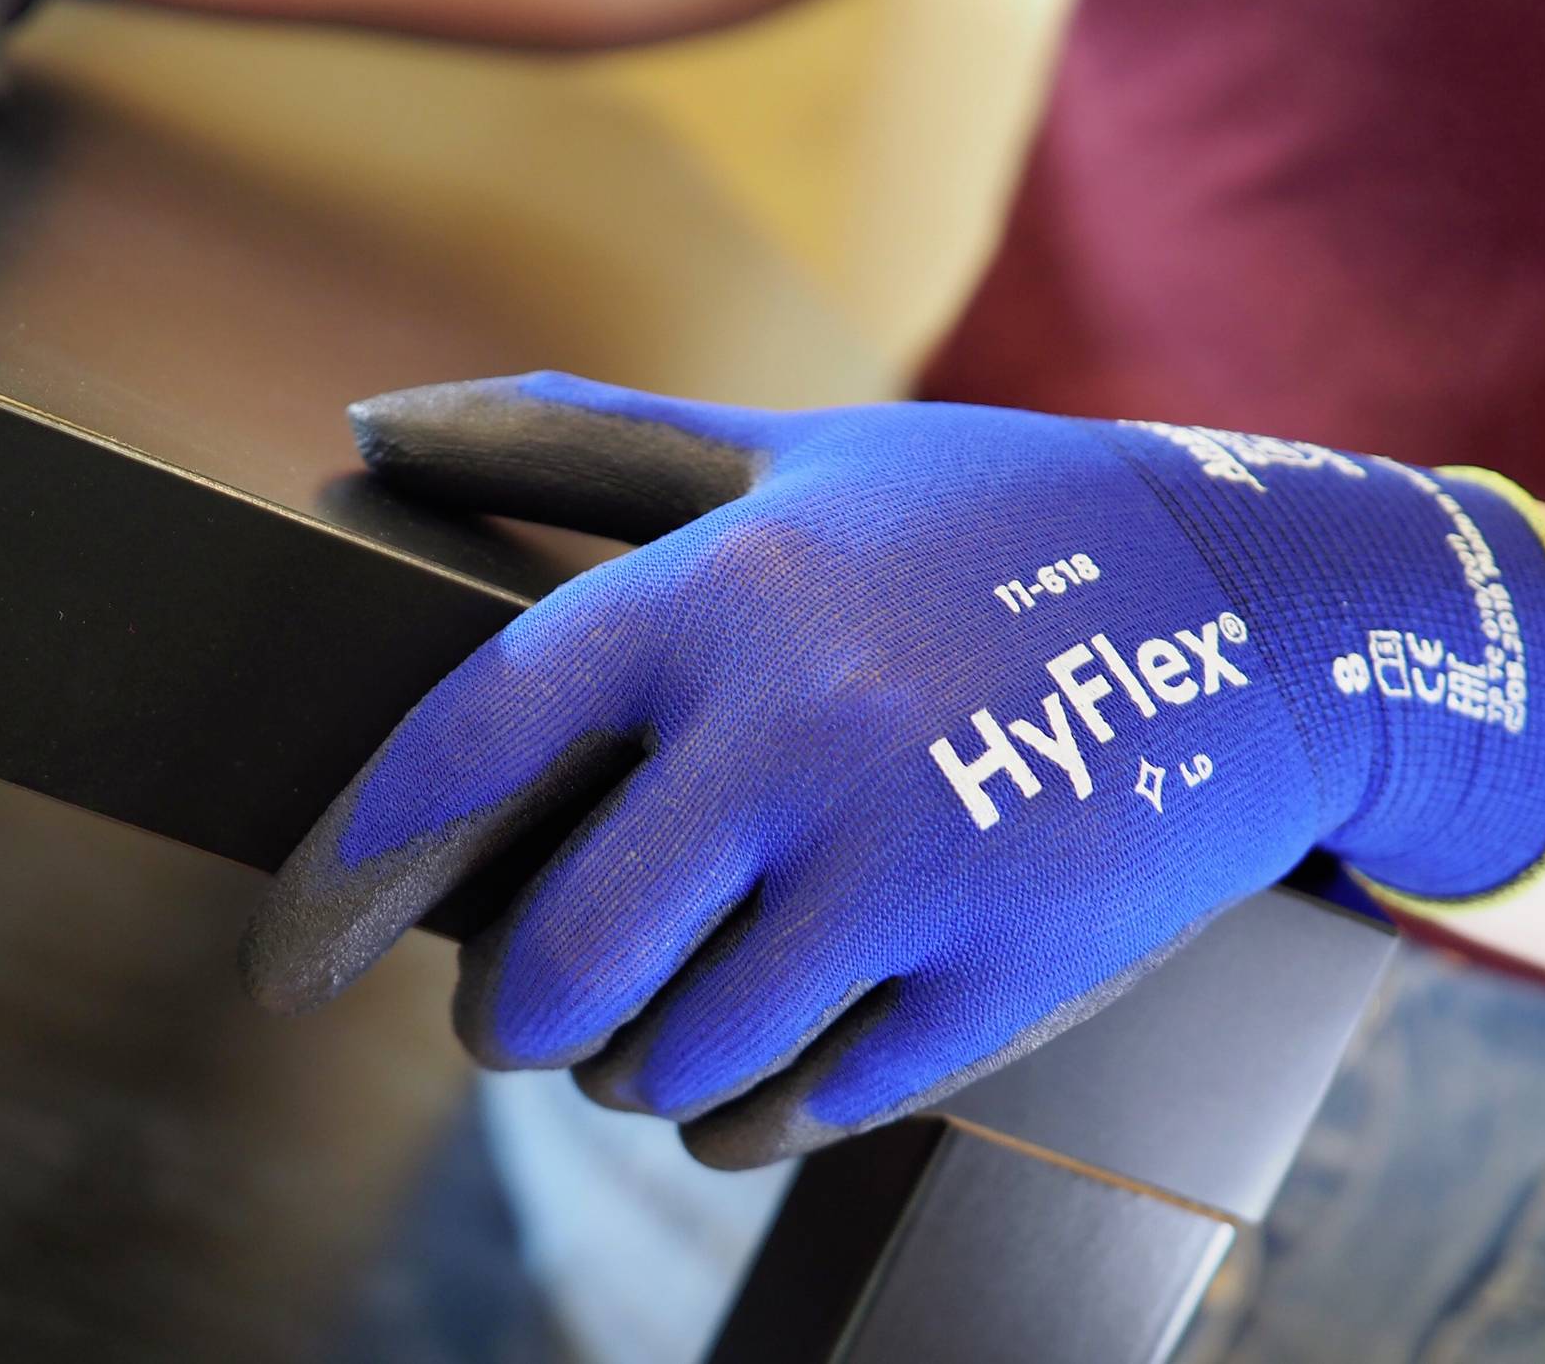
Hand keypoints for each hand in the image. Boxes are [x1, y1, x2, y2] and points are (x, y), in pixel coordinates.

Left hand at [243, 373, 1544, 1166]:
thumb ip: (567, 441)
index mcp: (721, 594)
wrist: (1262, 611)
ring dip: (623, 1072)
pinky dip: (736, 1117)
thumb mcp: (787, 452)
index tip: (282, 962)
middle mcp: (799, 735)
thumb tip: (364, 427)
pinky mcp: (1003, 977)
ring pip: (672, 1058)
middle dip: (505, 1014)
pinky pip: (801, 1110)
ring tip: (637, 1034)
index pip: (464, 753)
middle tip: (509, 1009)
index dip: (347, 875)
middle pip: (560, 961)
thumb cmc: (987, 519)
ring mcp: (910, 868)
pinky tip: (740, 1079)